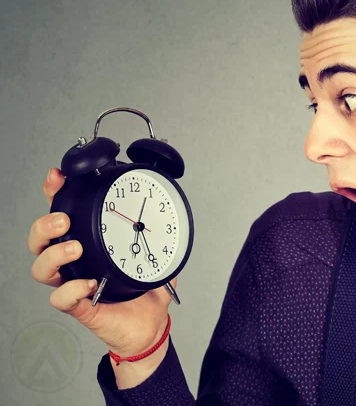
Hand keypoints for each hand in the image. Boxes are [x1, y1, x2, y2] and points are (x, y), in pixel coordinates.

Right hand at [27, 168, 176, 360]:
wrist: (151, 325)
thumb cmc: (147, 288)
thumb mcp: (157, 253)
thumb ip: (160, 233)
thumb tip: (169, 212)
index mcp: (90, 242)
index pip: (63, 213)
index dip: (54, 194)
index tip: (58, 178)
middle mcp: (76, 261)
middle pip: (40, 239)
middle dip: (44, 225)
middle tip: (64, 220)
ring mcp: (74, 283)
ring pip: (41, 268)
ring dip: (53, 254)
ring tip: (76, 248)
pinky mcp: (80, 307)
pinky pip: (61, 298)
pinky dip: (71, 289)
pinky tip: (89, 283)